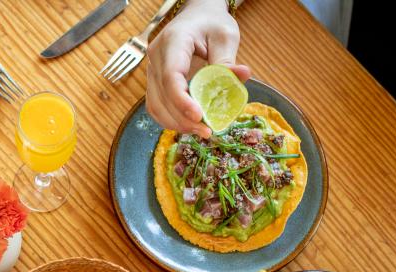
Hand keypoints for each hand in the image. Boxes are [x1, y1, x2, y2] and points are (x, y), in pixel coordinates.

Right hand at [145, 0, 250, 137]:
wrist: (197, 16)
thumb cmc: (211, 23)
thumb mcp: (225, 36)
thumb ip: (228, 59)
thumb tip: (243, 76)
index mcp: (173, 42)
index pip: (171, 76)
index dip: (182, 100)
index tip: (199, 116)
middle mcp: (156, 57)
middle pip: (162, 96)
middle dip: (183, 118)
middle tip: (207, 131)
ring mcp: (152, 70)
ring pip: (156, 105)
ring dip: (176, 122)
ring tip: (201, 131)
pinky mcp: (154, 81)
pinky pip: (157, 106)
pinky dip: (171, 119)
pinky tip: (189, 125)